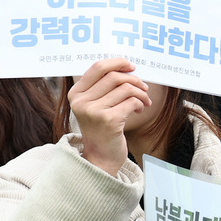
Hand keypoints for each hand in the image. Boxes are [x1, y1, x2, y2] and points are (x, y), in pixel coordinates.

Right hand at [68, 59, 150, 175]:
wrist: (101, 158)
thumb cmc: (101, 129)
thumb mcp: (95, 106)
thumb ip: (103, 87)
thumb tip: (125, 66)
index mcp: (76, 94)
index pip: (98, 67)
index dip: (118, 63)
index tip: (132, 67)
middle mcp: (81, 102)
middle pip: (114, 76)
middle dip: (134, 80)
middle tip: (144, 89)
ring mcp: (94, 111)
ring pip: (126, 88)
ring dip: (140, 93)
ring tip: (144, 101)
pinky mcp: (108, 120)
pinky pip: (131, 101)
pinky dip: (140, 103)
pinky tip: (139, 109)